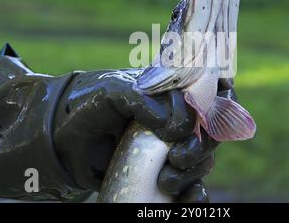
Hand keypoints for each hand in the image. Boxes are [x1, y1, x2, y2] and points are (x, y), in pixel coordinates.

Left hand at [53, 69, 227, 201]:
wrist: (64, 140)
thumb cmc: (89, 105)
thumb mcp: (113, 92)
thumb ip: (145, 98)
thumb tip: (173, 124)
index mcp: (171, 92)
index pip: (212, 90)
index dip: (223, 99)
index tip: (216, 114)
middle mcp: (177, 118)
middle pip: (212, 131)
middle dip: (202, 146)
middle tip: (177, 157)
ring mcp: (172, 145)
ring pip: (204, 158)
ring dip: (194, 171)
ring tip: (166, 180)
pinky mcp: (163, 171)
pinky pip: (192, 183)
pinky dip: (195, 193)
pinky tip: (188, 198)